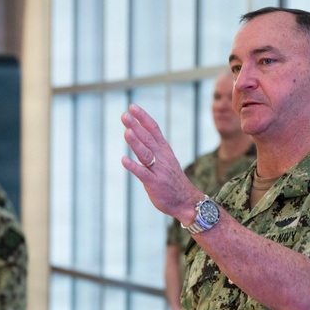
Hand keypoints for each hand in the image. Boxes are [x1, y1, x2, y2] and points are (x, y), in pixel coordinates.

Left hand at [120, 104, 202, 223]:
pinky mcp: (154, 183)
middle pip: (148, 138)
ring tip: (126, 131)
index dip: (143, 117)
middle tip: (124, 115)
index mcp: (164, 150)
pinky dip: (133, 166)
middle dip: (136, 126)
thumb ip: (153, 149)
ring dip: (136, 142)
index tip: (132, 107)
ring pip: (146, 153)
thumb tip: (139, 135)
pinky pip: (142, 173)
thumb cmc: (173, 181)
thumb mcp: (166, 160)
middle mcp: (162, 157)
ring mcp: (158, 170)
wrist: (186, 202)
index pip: (154, 129)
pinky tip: (124, 160)